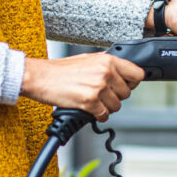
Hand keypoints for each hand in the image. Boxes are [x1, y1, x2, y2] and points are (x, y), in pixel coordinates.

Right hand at [20, 53, 143, 121]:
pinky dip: (98, 116)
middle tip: (103, 95)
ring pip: (116, 106)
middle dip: (116, 97)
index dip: (132, 83)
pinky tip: (91, 110)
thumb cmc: (59, 70)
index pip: (137, 74)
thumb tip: (119, 73)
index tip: (126, 86)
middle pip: (127, 93)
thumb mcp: (87, 59)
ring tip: (94, 102)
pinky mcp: (89, 102)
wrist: (40, 77)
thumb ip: (105, 65)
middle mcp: (105, 72)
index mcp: (107, 60)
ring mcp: (98, 88)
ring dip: (107, 107)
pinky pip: (104, 115)